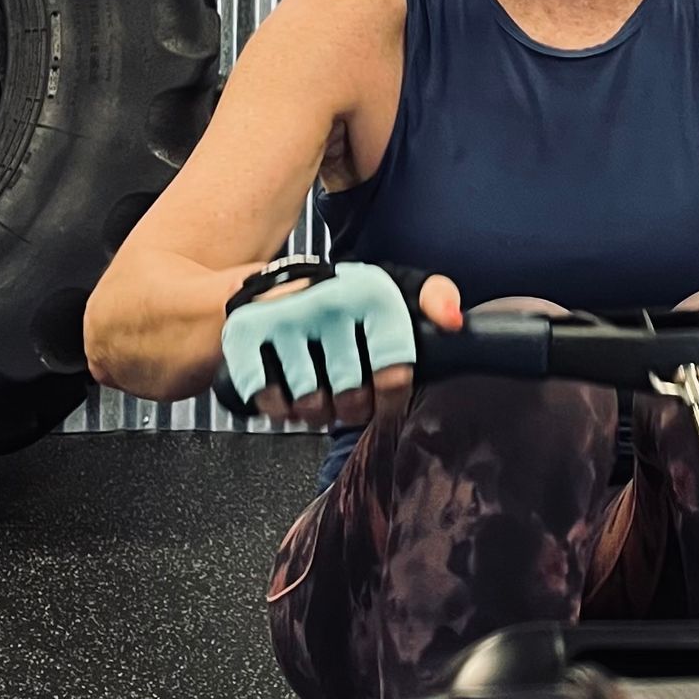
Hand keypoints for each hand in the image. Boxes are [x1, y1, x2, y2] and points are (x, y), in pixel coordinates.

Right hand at [222, 266, 461, 428]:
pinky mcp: (245, 334)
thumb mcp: (393, 288)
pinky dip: (280, 408)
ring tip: (319, 394)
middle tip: (347, 397)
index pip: (393, 369)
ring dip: (315, 412)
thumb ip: (433, 296)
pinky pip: (269, 398)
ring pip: (310, 403)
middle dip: (351, 408)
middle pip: (350, 396)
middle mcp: (328, 300)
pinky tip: (289, 391)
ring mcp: (284, 317)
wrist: (270, 286)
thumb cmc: (343, 299)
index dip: (391, 398)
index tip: (384, 399)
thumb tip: (453, 321)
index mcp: (371, 291)